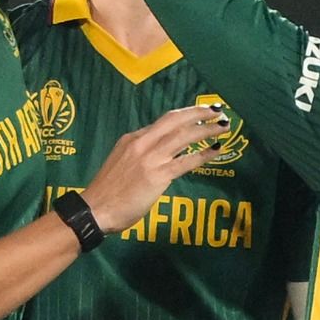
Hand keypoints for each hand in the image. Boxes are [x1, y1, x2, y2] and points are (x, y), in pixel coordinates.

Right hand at [80, 105, 226, 233]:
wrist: (96, 209)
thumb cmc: (108, 191)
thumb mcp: (121, 161)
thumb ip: (139, 153)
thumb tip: (159, 152)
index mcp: (132, 138)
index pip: (164, 121)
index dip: (185, 115)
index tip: (200, 113)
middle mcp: (142, 143)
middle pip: (176, 120)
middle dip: (199, 113)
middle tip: (217, 110)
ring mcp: (151, 158)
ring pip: (184, 136)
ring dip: (207, 129)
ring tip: (224, 126)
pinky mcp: (158, 175)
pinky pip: (186, 161)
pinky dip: (204, 154)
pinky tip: (216, 150)